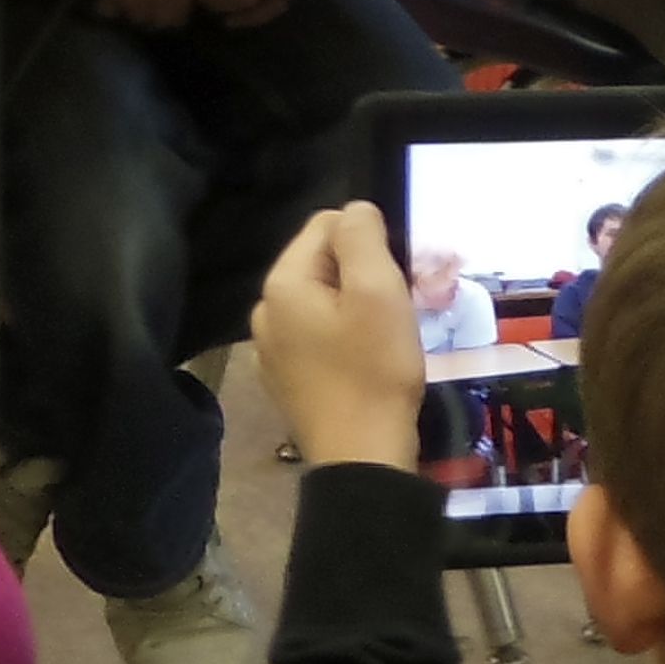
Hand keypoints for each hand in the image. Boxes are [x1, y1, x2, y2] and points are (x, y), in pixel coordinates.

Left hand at [251, 203, 427, 472]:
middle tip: (398, 305)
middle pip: (323, 261)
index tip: (396, 276)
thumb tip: (355, 209)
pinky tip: (366, 360)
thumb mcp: (379, 291)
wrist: (361, 454)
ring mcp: (271, 346)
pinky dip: (344, 335)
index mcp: (283, 283)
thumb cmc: (374, 368)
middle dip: (364, 272)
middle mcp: (265, 309)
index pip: (327, 223)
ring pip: (322, 298)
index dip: (370, 240)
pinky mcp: (286, 376)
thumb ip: (363, 237)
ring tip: (386, 334)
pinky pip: (317, 333)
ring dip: (356, 304)